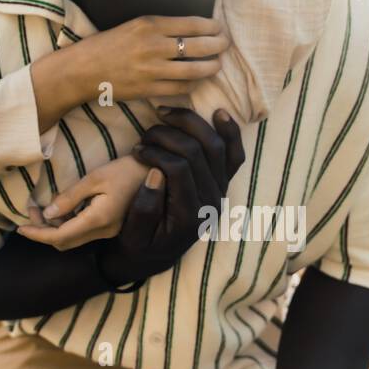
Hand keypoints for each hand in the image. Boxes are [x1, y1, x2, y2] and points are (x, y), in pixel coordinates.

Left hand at [16, 155, 148, 250]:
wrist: (157, 172)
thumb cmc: (127, 170)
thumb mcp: (94, 178)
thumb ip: (70, 197)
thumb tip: (47, 214)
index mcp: (98, 220)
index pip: (60, 236)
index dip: (38, 234)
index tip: (20, 228)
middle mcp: (103, 231)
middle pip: (64, 242)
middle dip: (43, 230)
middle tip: (31, 210)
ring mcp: (108, 231)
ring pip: (73, 238)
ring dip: (54, 227)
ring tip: (41, 207)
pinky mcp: (111, 226)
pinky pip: (83, 232)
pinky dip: (67, 223)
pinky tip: (61, 208)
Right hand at [30, 16, 228, 133]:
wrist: (82, 70)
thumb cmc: (107, 45)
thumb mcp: (132, 25)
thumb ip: (160, 27)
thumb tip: (192, 30)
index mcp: (149, 25)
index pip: (193, 24)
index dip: (212, 27)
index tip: (219, 28)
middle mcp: (153, 46)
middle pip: (199, 46)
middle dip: (218, 46)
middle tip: (225, 45)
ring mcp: (152, 70)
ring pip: (195, 70)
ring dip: (211, 67)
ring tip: (216, 65)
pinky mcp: (149, 90)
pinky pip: (181, 89)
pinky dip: (193, 85)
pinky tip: (197, 81)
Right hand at [96, 107, 246, 285]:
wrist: (155, 255)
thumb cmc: (140, 243)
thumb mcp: (134, 235)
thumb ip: (144, 209)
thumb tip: (155, 174)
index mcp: (190, 216)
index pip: (179, 169)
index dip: (156, 152)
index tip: (135, 149)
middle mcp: (212, 202)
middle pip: (198, 152)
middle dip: (168, 134)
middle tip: (145, 134)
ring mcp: (220, 190)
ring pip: (216, 146)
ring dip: (190, 123)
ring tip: (165, 114)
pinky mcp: (222, 182)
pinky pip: (233, 154)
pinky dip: (229, 132)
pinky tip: (218, 112)